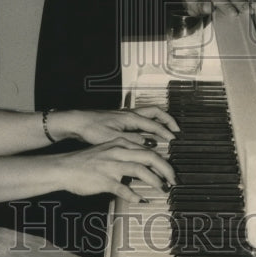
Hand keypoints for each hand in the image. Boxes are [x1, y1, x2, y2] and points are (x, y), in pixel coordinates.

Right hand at [57, 138, 175, 202]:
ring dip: (154, 180)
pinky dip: (134, 194)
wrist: (64, 167)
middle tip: (174, 180)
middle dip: (165, 169)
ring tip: (162, 189)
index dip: (163, 160)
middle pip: (149, 156)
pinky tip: (141, 200)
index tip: (171, 171)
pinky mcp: (104, 180)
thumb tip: (143, 164)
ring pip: (139, 169)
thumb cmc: (86, 161)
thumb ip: (125, 155)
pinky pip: (123, 188)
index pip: (148, 149)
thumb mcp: (108, 151)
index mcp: (120, 144)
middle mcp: (118, 152)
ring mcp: (111, 166)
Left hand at [62, 106, 178, 147]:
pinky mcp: (121, 119)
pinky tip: (149, 134)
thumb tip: (149, 144)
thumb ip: (132, 141)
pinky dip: (150, 124)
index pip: (153, 124)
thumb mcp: (113, 138)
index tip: (174, 140)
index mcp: (130, 117)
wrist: (78, 122)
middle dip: (168, 120)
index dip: (165, 132)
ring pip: (149, 114)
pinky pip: (142, 119)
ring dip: (160, 121)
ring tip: (167, 131)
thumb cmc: (92, 129)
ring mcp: (126, 115)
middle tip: (177, 130)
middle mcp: (130, 114)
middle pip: (155, 112)